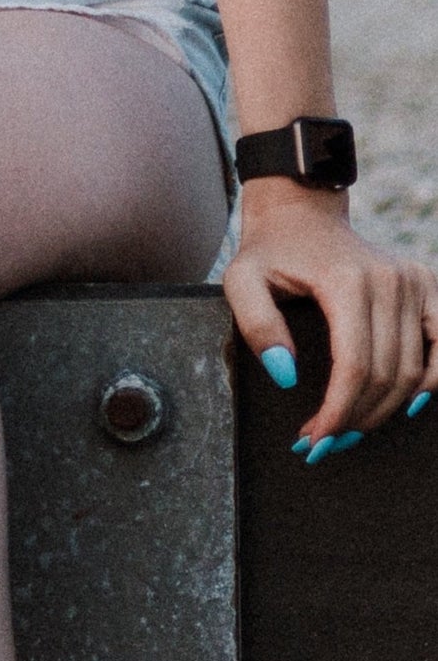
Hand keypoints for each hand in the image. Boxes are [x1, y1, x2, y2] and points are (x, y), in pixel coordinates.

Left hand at [225, 183, 437, 460]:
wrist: (301, 217)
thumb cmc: (267, 254)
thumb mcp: (240, 283)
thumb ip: (257, 327)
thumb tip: (286, 376)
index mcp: (348, 283)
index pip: (355, 366)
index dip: (338, 411)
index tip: (314, 441)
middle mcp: (392, 281)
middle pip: (386, 374)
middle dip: (354, 418)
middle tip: (320, 444)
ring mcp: (415, 281)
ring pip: (414, 369)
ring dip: (383, 411)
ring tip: (347, 431)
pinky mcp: (427, 285)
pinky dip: (431, 380)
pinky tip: (405, 406)